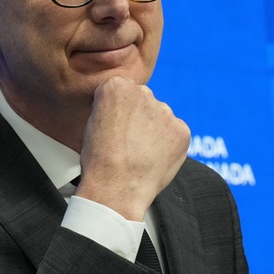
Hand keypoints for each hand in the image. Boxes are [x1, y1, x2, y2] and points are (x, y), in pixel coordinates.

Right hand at [75, 76, 190, 220]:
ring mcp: (165, 110)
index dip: (117, 109)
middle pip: (143, 99)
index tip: (114, 124)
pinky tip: (154, 159)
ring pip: (160, 116)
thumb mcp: (91, 121)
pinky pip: (175, 132)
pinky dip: (168, 144)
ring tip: (140, 154)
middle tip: (128, 141)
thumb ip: (110, 106)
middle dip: (139, 115)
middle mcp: (143, 91)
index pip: (121, 89)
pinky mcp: (181, 129)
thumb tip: (123, 108)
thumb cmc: (98, 159)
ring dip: (154, 129)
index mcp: (116, 85)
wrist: (116, 187)